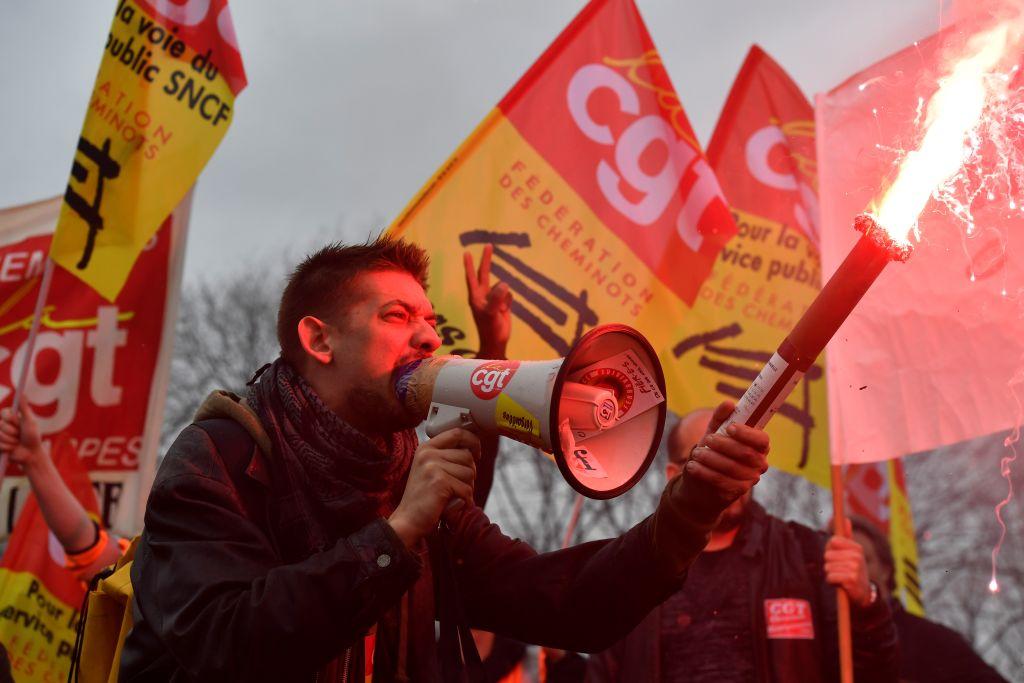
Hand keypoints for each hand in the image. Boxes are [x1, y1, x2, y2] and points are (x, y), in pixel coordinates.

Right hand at [0, 406, 45, 467]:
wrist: (31, 453)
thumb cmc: (33, 436)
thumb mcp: (30, 421)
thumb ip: (24, 408)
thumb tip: (22, 393)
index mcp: (9, 417)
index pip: (4, 413)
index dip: (12, 419)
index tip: (20, 423)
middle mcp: (2, 424)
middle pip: (1, 424)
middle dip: (13, 431)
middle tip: (20, 434)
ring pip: (0, 435)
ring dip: (12, 440)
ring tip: (17, 442)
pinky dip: (8, 447)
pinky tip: (12, 448)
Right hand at [388, 428, 480, 546]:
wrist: (408, 521)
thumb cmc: (424, 498)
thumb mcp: (431, 469)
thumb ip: (447, 457)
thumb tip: (474, 450)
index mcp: (426, 448)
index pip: (457, 433)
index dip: (473, 441)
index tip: (477, 454)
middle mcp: (428, 453)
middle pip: (467, 455)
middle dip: (470, 473)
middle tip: (459, 487)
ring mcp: (433, 466)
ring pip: (469, 472)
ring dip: (467, 488)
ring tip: (454, 496)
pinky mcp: (440, 481)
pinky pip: (466, 489)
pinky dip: (465, 500)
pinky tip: (455, 505)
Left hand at [464, 245, 511, 358]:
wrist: (497, 341)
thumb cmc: (490, 328)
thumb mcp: (491, 313)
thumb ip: (497, 298)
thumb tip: (504, 283)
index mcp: (476, 297)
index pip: (472, 277)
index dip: (470, 264)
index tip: (466, 252)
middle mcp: (483, 295)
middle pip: (485, 274)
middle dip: (487, 260)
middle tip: (489, 245)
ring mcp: (493, 299)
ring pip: (502, 287)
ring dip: (503, 296)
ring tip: (500, 311)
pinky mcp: (502, 304)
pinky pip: (509, 296)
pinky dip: (508, 302)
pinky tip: (505, 312)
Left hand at [675, 401, 769, 522]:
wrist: (704, 480)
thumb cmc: (714, 450)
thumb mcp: (715, 431)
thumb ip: (721, 417)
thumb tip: (729, 404)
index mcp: (759, 447)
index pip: (762, 440)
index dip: (747, 434)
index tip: (729, 428)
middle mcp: (759, 464)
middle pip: (746, 454)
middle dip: (724, 445)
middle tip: (707, 440)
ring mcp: (749, 479)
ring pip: (732, 468)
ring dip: (711, 458)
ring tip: (696, 452)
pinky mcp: (736, 492)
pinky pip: (721, 482)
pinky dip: (704, 472)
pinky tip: (692, 465)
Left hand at [825, 521, 872, 607]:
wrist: (863, 592)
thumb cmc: (853, 569)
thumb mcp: (852, 553)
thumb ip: (847, 537)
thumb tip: (846, 519)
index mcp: (857, 548)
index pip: (833, 541)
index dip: (831, 550)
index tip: (837, 556)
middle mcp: (857, 556)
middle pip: (827, 555)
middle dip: (830, 564)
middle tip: (840, 569)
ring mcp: (855, 568)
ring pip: (827, 567)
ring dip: (831, 573)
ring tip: (841, 576)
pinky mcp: (851, 579)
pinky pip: (830, 577)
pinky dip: (832, 581)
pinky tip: (840, 584)